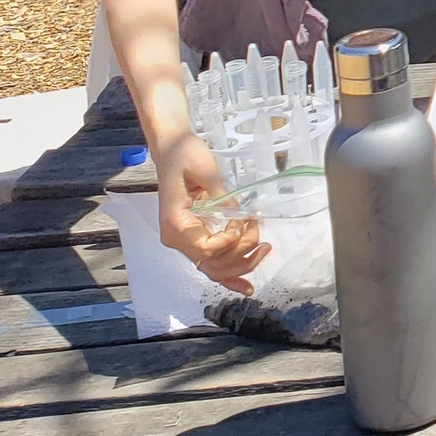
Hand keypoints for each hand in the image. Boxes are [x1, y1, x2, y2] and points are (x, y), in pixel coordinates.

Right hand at [155, 129, 267, 291]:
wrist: (171, 150)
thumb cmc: (184, 155)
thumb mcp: (204, 168)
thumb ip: (221, 194)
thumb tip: (240, 214)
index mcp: (175, 222)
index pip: (205, 249)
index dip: (231, 242)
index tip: (246, 222)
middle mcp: (176, 238)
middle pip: (211, 264)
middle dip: (241, 256)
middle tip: (263, 240)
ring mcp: (184, 240)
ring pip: (213, 268)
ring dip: (240, 265)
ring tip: (264, 250)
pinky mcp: (195, 237)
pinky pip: (211, 262)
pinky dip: (228, 275)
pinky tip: (246, 286)